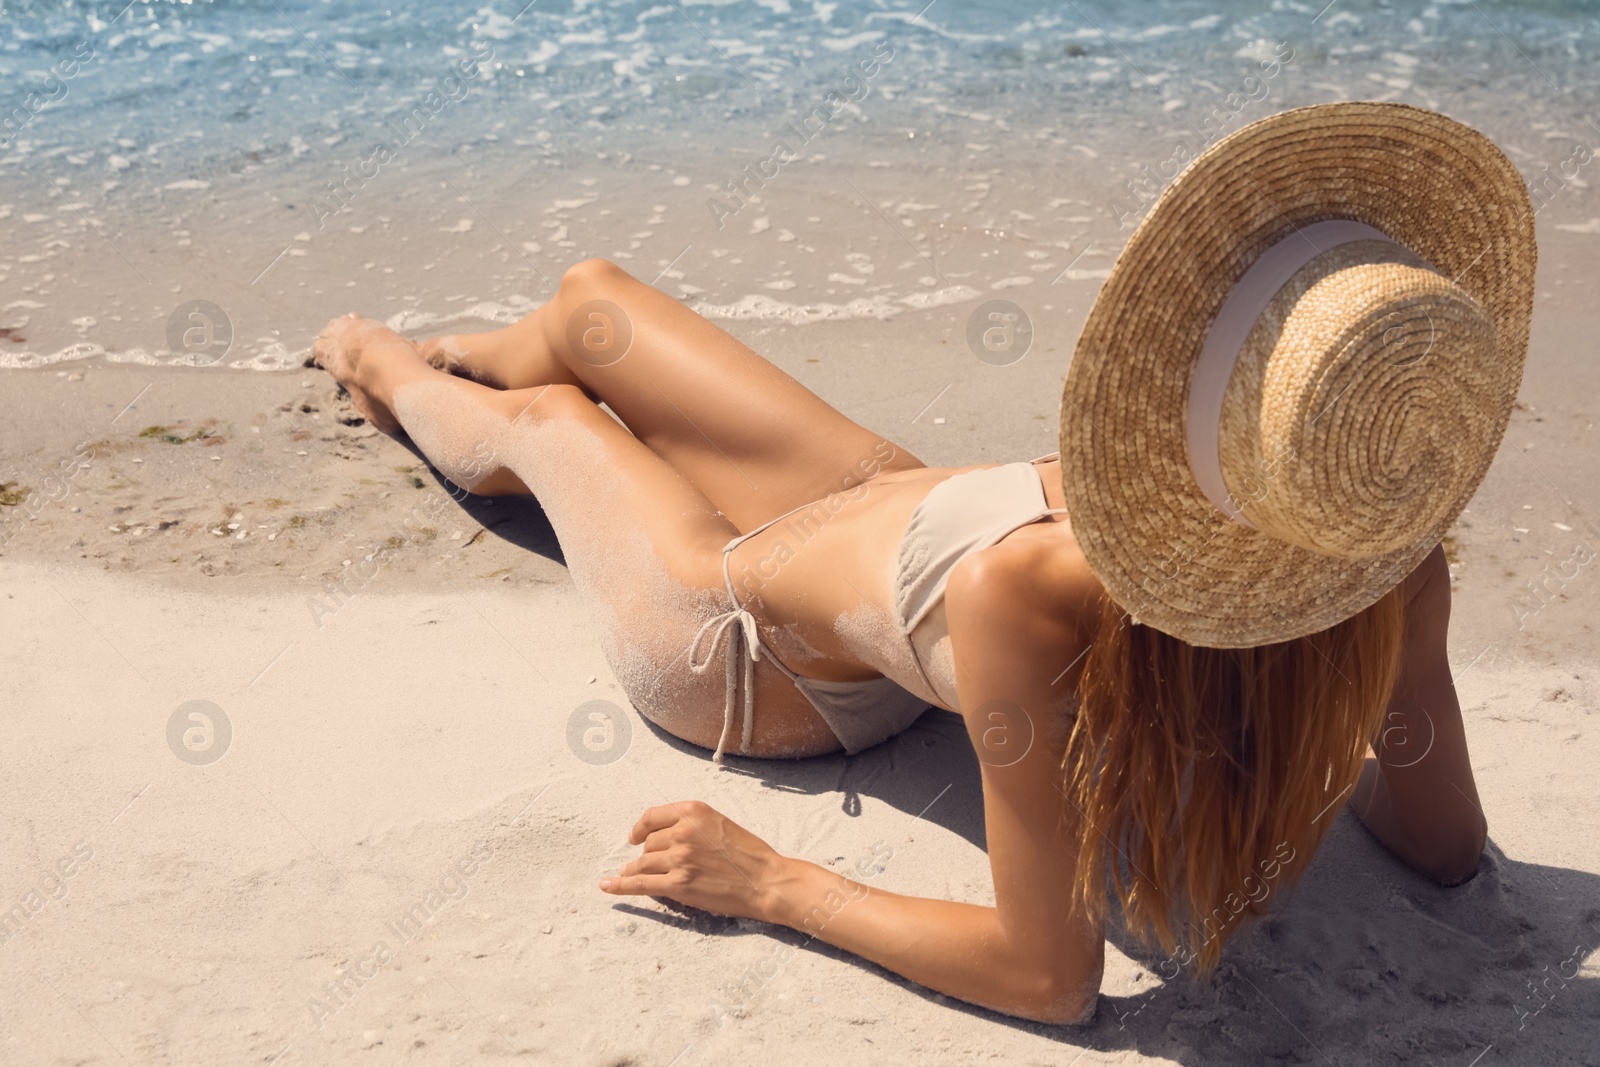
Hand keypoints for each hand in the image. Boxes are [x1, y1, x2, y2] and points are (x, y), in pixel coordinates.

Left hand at [600, 800, 786, 921]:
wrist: (766, 881)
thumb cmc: (749, 854)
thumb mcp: (720, 823)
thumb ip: (692, 824)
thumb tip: (662, 835)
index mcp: (694, 811)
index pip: (653, 816)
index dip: (640, 828)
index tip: (635, 837)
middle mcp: (683, 832)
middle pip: (649, 843)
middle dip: (648, 854)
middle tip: (650, 864)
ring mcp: (679, 859)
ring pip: (643, 863)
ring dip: (635, 870)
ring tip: (628, 875)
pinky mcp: (678, 885)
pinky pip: (640, 884)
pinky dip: (620, 886)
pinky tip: (607, 886)